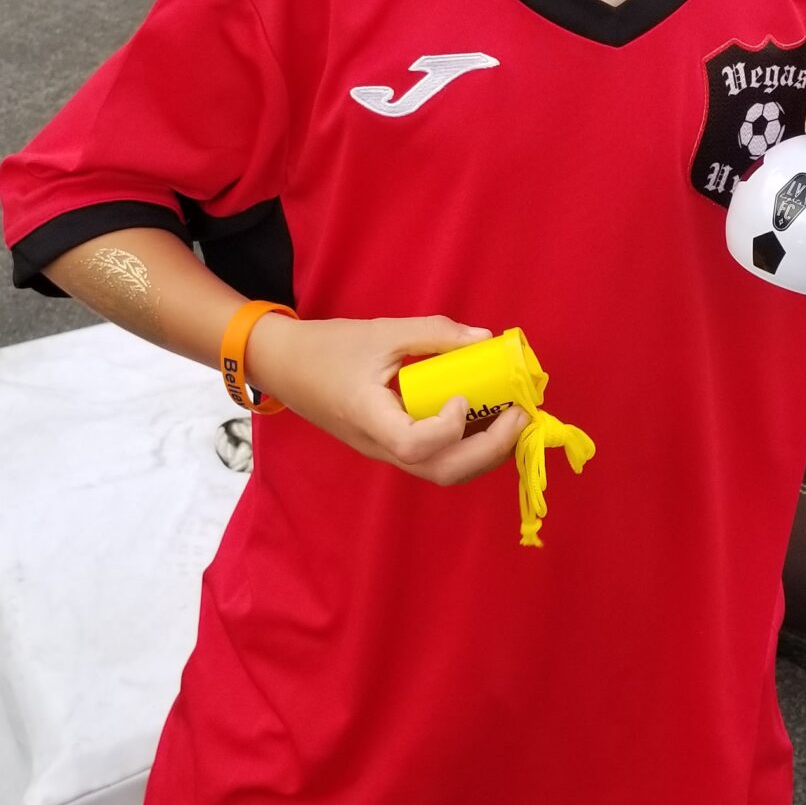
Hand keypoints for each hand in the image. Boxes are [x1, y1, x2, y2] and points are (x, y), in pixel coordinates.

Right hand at [246, 312, 526, 484]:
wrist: (286, 367)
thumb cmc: (328, 348)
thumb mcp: (380, 332)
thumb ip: (434, 334)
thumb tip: (486, 340)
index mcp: (367, 417)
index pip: (413, 446)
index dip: (447, 428)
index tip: (463, 395)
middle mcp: (378, 445)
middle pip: (440, 472)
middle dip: (490, 450)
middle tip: (519, 415)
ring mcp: (385, 452)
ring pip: (441, 472)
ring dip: (484, 453)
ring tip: (510, 419)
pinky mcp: (392, 448)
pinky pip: (436, 460)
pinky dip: (468, 446)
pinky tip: (487, 419)